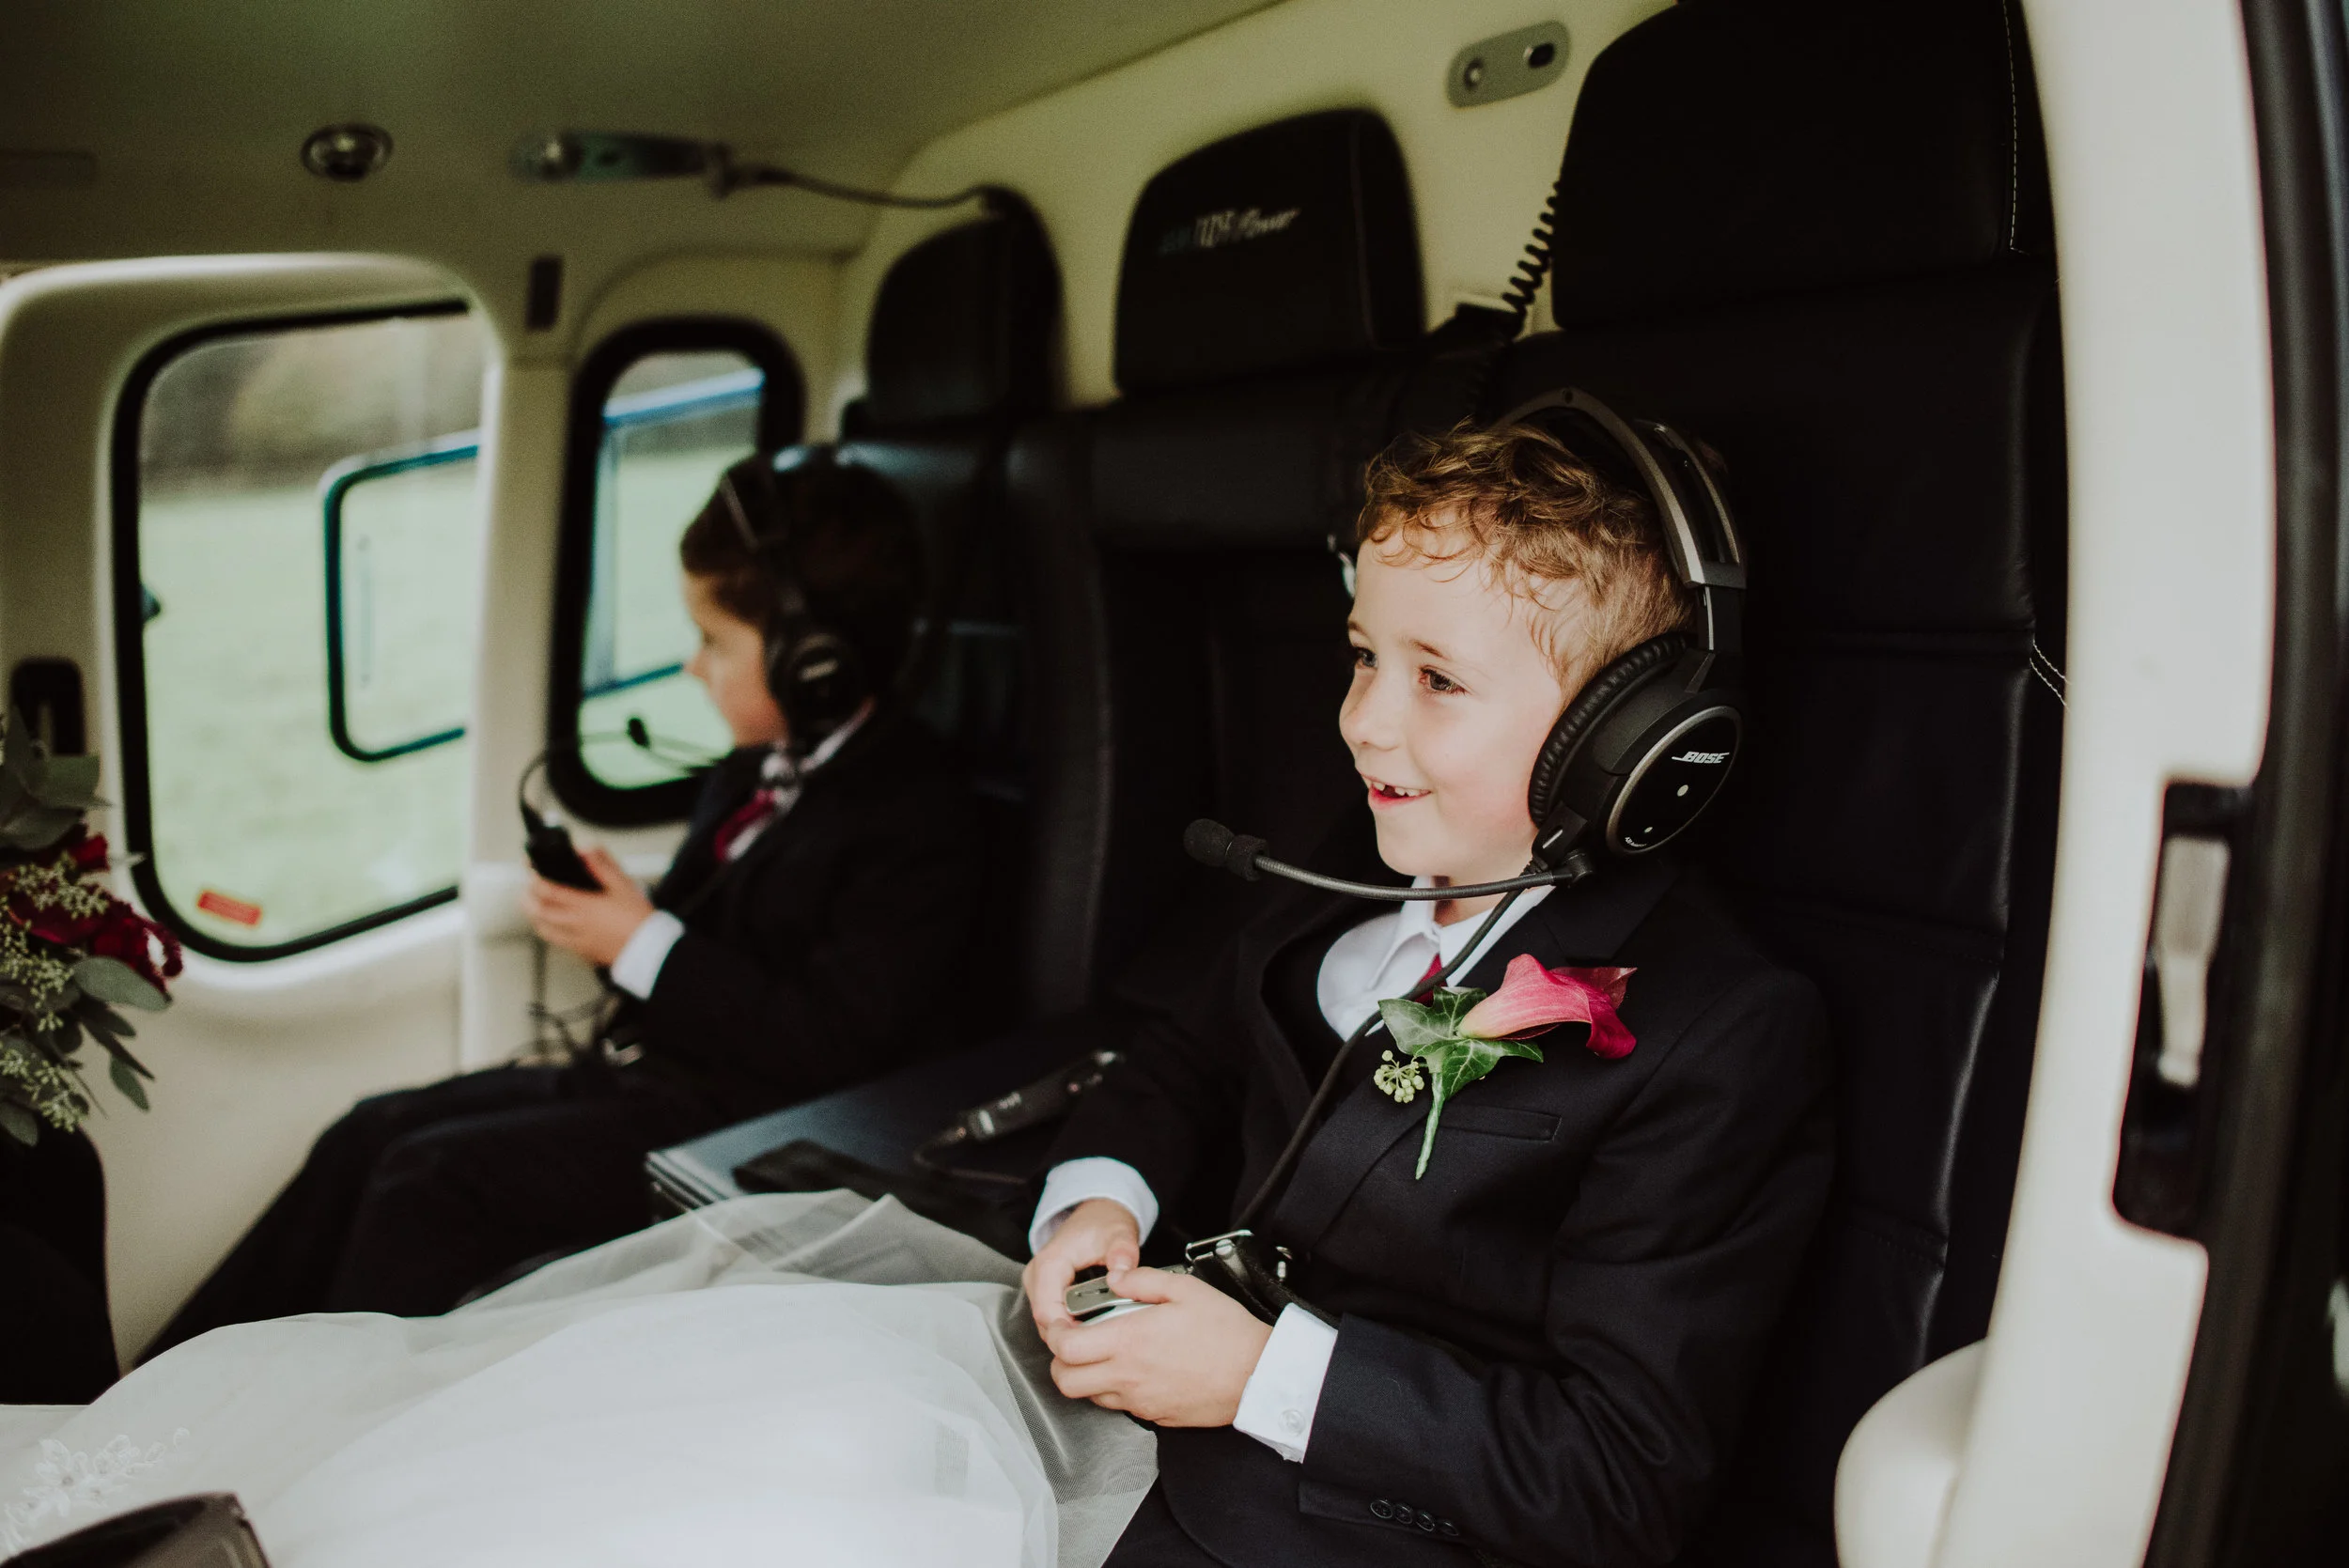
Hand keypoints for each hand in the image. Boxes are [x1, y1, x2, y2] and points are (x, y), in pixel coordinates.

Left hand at [520, 846, 655, 967]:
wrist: (649, 950)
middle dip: (527, 897)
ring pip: (543, 928)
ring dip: (534, 915)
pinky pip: (556, 942)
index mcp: (583, 906)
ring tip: (535, 906)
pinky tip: (554, 926)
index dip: (534, 878)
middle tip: (527, 888)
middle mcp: (575, 924)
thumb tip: (586, 849)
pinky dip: (548, 931)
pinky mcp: (581, 952)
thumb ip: (602, 865)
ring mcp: (576, 940)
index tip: (531, 870)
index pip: (547, 890)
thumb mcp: (623, 885)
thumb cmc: (638, 919)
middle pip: (538, 911)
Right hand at [1023, 1198, 1140, 1336]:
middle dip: (1072, 1338)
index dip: (1067, 1333)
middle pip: (1045, 1323)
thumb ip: (1122, 1253)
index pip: (1046, 1311)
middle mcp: (1036, 1276)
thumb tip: (1120, 1275)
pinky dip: (1071, 1328)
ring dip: (1071, 1336)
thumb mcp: (1120, 1234)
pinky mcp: (1044, 1293)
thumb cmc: (1103, 1223)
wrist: (1097, 1213)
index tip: (1094, 1343)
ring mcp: (1038, 1286)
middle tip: (1103, 1347)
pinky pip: (1053, 1320)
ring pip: (1047, 1325)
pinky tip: (1093, 1331)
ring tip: (1102, 1341)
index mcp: (1049, 1263)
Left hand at [1039, 1267, 1272, 1426]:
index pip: (1065, 1348)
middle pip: (1065, 1381)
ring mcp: (1140, 1400)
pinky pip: (1120, 1406)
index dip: (1053, 1335)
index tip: (1061, 1324)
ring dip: (1087, 1377)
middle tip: (1075, 1342)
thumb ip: (1141, 1280)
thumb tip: (1116, 1277)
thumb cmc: (1227, 1332)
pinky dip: (1115, 1390)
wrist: (1258, 1374)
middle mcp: (1128, 1375)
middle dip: (1061, 1361)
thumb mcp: (1185, 1289)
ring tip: (1106, 1355)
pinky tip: (1135, 1370)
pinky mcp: (1155, 1415)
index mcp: (1130, 1340)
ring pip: (1090, 1396)